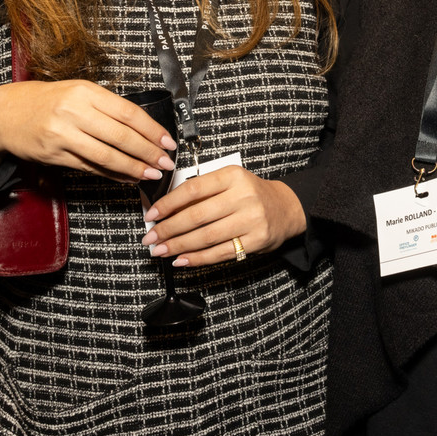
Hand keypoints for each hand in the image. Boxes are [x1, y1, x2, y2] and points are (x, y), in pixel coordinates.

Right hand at [0, 79, 176, 181]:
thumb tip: (143, 128)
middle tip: (166, 163)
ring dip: (134, 168)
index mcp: (85, 91)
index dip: (151, 130)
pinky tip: (128, 177)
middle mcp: (74, 112)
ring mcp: (63, 135)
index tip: (168, 141)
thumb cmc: (46, 101)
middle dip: (148, 152)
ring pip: (107, 156)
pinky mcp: (55, 155)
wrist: (4, 114)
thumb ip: (106, 107)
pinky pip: (91, 168)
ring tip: (152, 174)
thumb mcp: (77, 92)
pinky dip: (113, 174)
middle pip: (121, 136)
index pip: (128, 112)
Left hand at [140, 166, 305, 266]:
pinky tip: (181, 259)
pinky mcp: (256, 240)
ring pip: (206, 236)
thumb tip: (165, 210)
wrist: (286, 208)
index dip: (168, 203)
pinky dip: (197, 258)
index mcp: (232, 175)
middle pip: (197, 215)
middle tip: (150, 238)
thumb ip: (203, 191)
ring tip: (161, 250)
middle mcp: (243, 196)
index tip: (152, 215)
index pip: (193, 189)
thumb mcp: (230, 181)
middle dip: (168, 229)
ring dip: (179, 246)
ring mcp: (251, 219)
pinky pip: (220, 252)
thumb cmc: (250, 194)